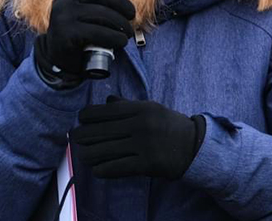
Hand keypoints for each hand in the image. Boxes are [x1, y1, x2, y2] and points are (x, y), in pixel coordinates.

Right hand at [34, 0, 134, 85]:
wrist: (59, 59)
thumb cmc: (80, 33)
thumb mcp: (92, 12)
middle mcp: (62, 0)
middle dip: (122, 3)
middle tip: (132, 14)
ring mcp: (63, 16)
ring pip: (102, 13)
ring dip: (121, 23)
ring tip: (128, 32)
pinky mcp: (66, 34)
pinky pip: (98, 32)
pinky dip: (115, 37)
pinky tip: (121, 41)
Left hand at [70, 96, 205, 179]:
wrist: (194, 147)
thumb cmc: (170, 126)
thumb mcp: (151, 109)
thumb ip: (127, 106)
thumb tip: (106, 102)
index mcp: (140, 109)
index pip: (103, 112)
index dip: (86, 116)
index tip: (81, 120)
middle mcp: (140, 125)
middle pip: (98, 131)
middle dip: (82, 136)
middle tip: (77, 138)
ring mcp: (143, 145)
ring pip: (102, 151)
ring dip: (88, 154)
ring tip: (85, 155)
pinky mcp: (146, 164)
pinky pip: (114, 168)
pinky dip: (101, 169)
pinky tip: (98, 168)